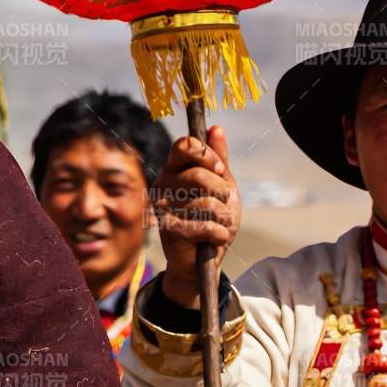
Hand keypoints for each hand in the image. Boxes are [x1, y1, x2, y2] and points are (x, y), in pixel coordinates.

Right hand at [152, 126, 240, 308]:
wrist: (202, 259)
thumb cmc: (211, 218)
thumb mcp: (221, 186)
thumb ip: (218, 159)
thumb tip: (216, 128)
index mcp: (174, 169)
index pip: (185, 145)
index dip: (206, 154)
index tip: (219, 169)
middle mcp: (164, 184)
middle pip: (201, 175)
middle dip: (222, 193)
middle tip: (221, 205)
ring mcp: (164, 207)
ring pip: (208, 203)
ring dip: (223, 218)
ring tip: (216, 224)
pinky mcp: (169, 229)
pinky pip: (206, 225)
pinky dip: (219, 234)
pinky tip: (213, 238)